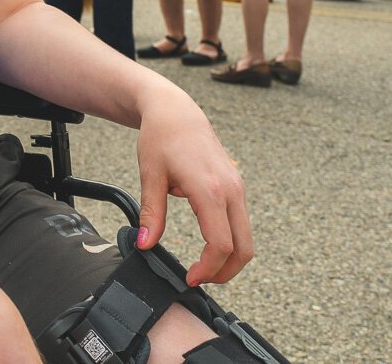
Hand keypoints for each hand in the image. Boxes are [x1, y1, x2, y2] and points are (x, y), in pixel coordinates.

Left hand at [133, 92, 253, 285]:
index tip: (189, 278)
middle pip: (243, 248)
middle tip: (199, 279)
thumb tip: (145, 245)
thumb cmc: (160, 138)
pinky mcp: (237, 186)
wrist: (176, 111)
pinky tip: (209, 242)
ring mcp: (237, 187)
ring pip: (246, 237)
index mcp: (210, 189)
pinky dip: (230, 240)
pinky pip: (241, 222)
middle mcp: (231, 190)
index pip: (220, 244)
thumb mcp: (150, 176)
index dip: (208, 269)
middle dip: (225, 272)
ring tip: (204, 266)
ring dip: (230, 258)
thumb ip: (150, 214)